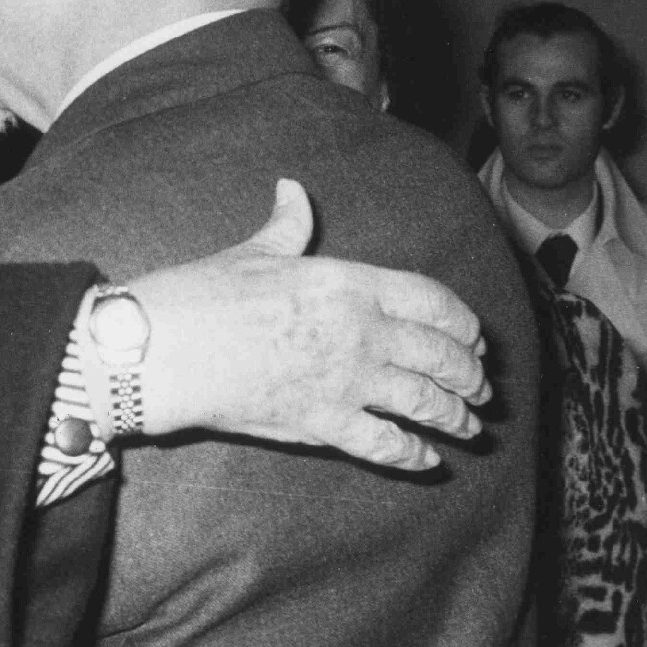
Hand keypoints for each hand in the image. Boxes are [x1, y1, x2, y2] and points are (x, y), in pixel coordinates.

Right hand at [122, 179, 489, 470]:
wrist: (166, 349)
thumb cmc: (203, 294)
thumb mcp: (253, 252)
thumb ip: (287, 226)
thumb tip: (292, 189)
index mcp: (349, 283)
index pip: (431, 301)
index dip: (463, 323)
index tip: (475, 338)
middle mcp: (360, 332)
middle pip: (439, 355)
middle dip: (469, 374)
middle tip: (481, 389)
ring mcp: (345, 381)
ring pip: (424, 402)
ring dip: (453, 416)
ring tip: (468, 425)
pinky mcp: (322, 423)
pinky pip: (385, 443)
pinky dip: (412, 454)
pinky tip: (426, 458)